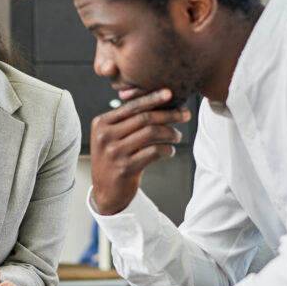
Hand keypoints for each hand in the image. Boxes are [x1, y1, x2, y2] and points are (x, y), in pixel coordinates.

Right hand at [90, 89, 191, 214]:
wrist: (106, 192)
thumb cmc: (114, 159)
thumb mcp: (111, 137)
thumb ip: (126, 121)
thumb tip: (158, 101)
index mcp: (101, 123)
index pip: (131, 106)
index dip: (152, 98)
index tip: (170, 93)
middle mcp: (105, 136)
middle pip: (144, 118)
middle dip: (168, 114)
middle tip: (185, 114)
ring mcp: (114, 152)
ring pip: (151, 133)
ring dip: (170, 132)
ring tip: (177, 135)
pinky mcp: (125, 168)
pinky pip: (154, 152)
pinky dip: (167, 149)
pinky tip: (170, 151)